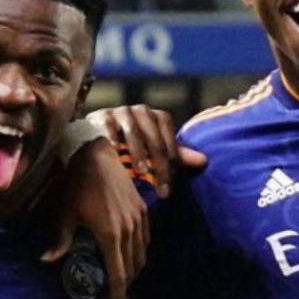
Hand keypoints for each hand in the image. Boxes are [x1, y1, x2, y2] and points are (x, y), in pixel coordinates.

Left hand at [42, 139, 147, 298]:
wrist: (97, 155)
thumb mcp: (66, 213)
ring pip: (142, 255)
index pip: (119, 275)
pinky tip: (128, 255)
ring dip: (133, 271)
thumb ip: (60, 239)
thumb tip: (46, 261)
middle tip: (113, 297)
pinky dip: (139, 253)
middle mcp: (129, 231)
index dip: (118, 296)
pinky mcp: (143, 210)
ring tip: (120, 279)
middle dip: (125, 286)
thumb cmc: (77, 184)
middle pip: (133, 269)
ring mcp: (139, 219)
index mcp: (110, 236)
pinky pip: (146, 239)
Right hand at [86, 105, 206, 196]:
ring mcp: (119, 111)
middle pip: (153, 136)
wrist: (94, 136)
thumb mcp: (153, 151)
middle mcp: (139, 110)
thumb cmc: (129, 146)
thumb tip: (205, 161)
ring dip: (138, 151)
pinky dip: (112, 138)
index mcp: (155, 116)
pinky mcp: (100, 116)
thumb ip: (176, 155)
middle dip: (159, 163)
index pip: (169, 133)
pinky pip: (108, 126)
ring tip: (140, 172)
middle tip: (161, 188)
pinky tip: (114, 153)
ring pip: (133, 130)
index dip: (172, 157)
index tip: (170, 183)